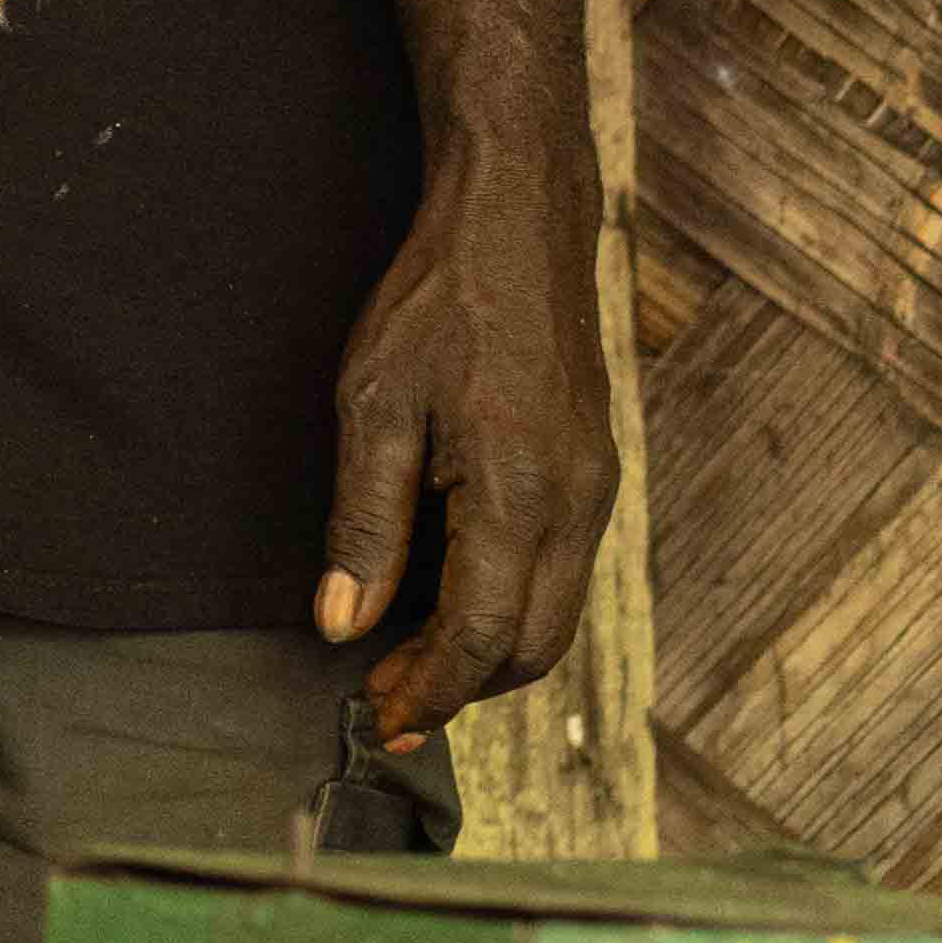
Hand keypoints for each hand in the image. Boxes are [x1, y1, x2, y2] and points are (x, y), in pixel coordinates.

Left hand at [318, 158, 612, 743]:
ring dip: (488, 654)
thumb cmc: (440, 306)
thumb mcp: (373, 409)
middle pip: (532, 648)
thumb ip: (363, 524)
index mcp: (522, 497)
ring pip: (555, 616)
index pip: (481, 639)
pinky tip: (448, 596)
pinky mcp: (595, 473)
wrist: (518, 225)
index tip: (375, 717)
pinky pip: (562, 572)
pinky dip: (510, 606)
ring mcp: (597, 490)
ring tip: (408, 661)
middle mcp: (578, 506)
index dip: (426, 691)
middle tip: (383, 702)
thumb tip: (344, 623)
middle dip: (459, 688)